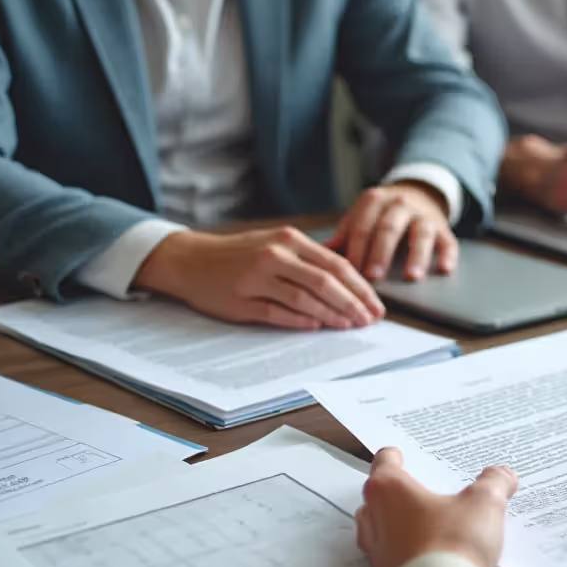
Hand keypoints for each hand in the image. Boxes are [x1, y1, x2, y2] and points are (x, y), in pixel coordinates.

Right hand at [134, 227, 384, 329]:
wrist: (190, 260)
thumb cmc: (239, 255)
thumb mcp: (275, 244)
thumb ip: (308, 259)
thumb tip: (349, 284)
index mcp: (289, 239)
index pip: (336, 264)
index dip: (360, 287)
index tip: (376, 305)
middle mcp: (276, 255)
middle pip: (326, 281)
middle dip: (353, 303)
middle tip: (369, 321)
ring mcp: (257, 277)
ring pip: (305, 298)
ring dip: (331, 315)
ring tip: (349, 326)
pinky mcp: (242, 299)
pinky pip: (278, 313)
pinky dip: (300, 321)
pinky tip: (317, 328)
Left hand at [326, 183, 457, 281]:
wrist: (418, 193)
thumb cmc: (381, 214)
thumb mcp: (360, 217)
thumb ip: (343, 236)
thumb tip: (320, 255)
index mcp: (375, 200)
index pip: (363, 225)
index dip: (356, 248)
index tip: (350, 271)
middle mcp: (400, 204)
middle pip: (390, 228)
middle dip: (381, 253)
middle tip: (374, 276)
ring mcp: (424, 216)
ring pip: (421, 233)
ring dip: (417, 256)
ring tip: (411, 277)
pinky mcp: (443, 228)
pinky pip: (448, 241)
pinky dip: (448, 255)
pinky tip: (444, 270)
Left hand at [355, 447, 518, 566]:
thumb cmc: (451, 545)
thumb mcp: (484, 503)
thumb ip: (493, 483)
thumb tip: (502, 475)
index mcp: (389, 489)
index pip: (385, 462)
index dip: (397, 456)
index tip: (403, 455)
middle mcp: (374, 518)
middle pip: (378, 496)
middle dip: (398, 493)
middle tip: (422, 490)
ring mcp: (376, 551)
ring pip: (379, 528)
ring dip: (397, 524)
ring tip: (426, 524)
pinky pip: (391, 557)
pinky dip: (405, 552)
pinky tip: (429, 555)